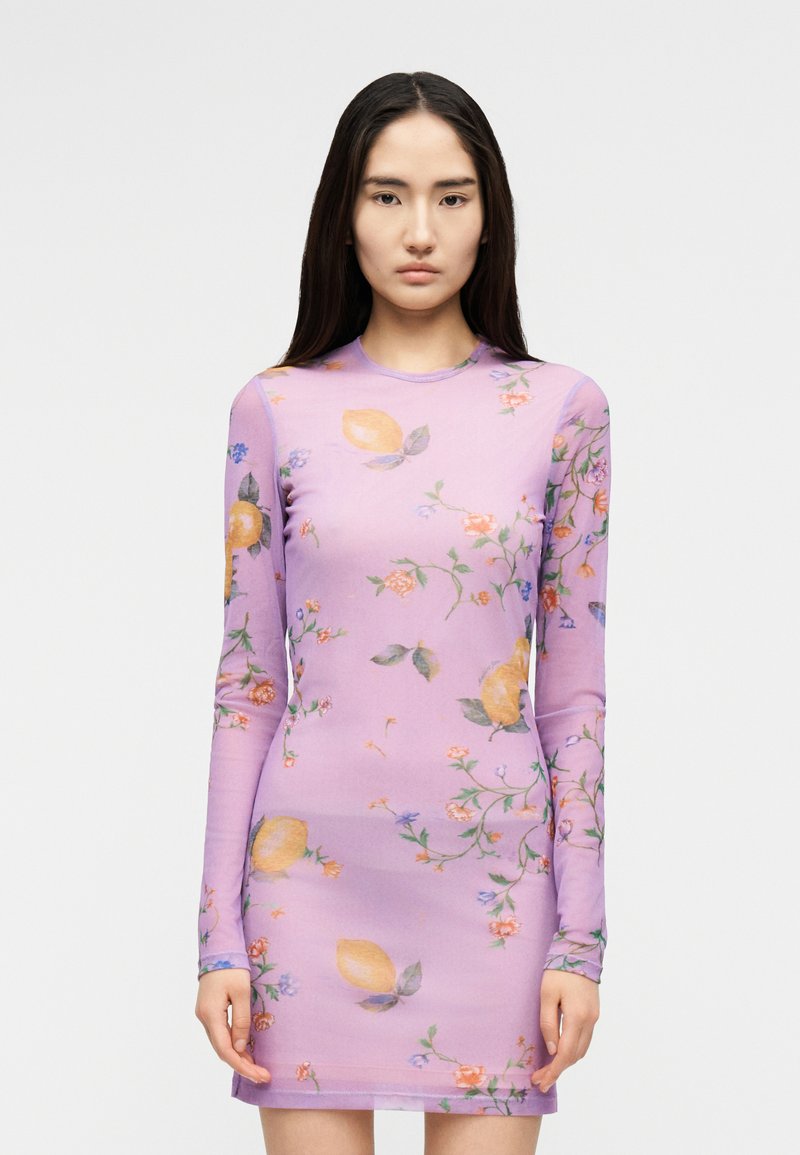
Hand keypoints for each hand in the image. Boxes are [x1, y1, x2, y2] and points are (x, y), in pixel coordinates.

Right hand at [195, 968, 271, 1084]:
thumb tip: (240, 1048)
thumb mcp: (242, 992)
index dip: (242, 1066)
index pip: (225, 1050)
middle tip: (263, 1076)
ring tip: (257, 1068)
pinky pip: (220, 1034)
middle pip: (222, 1050)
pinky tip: (245, 1051)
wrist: (218, 948)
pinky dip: (233, 1045)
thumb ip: (242, 1021)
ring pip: (221, 1043)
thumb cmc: (232, 967)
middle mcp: (204, 1018)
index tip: (260, 1075)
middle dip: (242, 1065)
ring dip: (238, 1057)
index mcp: (211, 1015)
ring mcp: (205, 1014)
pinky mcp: (209, 1010)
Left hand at [529, 969, 599, 1092]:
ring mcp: (594, 1017)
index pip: (565, 1053)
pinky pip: (585, 1039)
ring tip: (548, 1069)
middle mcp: (590, 1021)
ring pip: (582, 1050)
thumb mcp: (547, 995)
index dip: (553, 1070)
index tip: (541, 1082)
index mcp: (578, 1017)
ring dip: (566, 1062)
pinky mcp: (594, 1013)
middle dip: (558, 1070)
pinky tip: (560, 1052)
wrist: (580, 951)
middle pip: (575, 1056)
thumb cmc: (559, 971)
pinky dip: (573, 1050)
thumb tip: (551, 1049)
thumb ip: (548, 1023)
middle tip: (540, 1079)